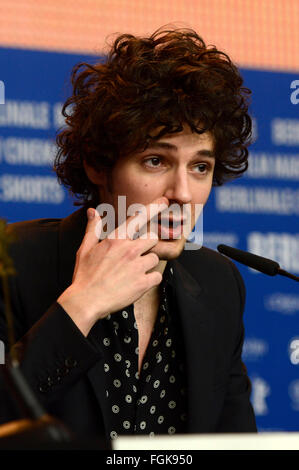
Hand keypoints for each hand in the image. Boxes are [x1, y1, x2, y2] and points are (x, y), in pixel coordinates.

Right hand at [57, 197, 168, 335]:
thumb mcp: (85, 249)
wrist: (86, 301)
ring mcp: (138, 266)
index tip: (165, 201)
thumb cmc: (85, 275)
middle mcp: (129, 250)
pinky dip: (150, 280)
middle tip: (136, 256)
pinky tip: (138, 284)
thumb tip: (93, 211)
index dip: (154, 207)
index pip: (139, 218)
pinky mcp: (143, 283)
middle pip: (152, 238)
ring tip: (132, 274)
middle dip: (147, 246)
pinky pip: (157, 276)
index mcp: (116, 239)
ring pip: (155, 258)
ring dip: (147, 265)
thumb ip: (93, 229)